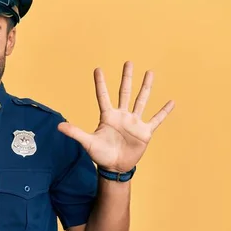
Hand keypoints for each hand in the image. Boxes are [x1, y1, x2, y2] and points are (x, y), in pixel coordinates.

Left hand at [58, 61, 174, 171]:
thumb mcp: (87, 142)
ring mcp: (134, 122)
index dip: (100, 83)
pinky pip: (156, 119)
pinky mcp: (145, 131)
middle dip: (126, 77)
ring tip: (150, 72)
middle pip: (125, 92)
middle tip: (128, 62)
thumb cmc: (100, 155)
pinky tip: (171, 102)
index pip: (103, 96)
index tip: (98, 69)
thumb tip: (58, 126)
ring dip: (146, 87)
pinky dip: (164, 111)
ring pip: (141, 100)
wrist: (115, 167)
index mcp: (108, 116)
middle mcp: (121, 115)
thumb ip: (75, 132)